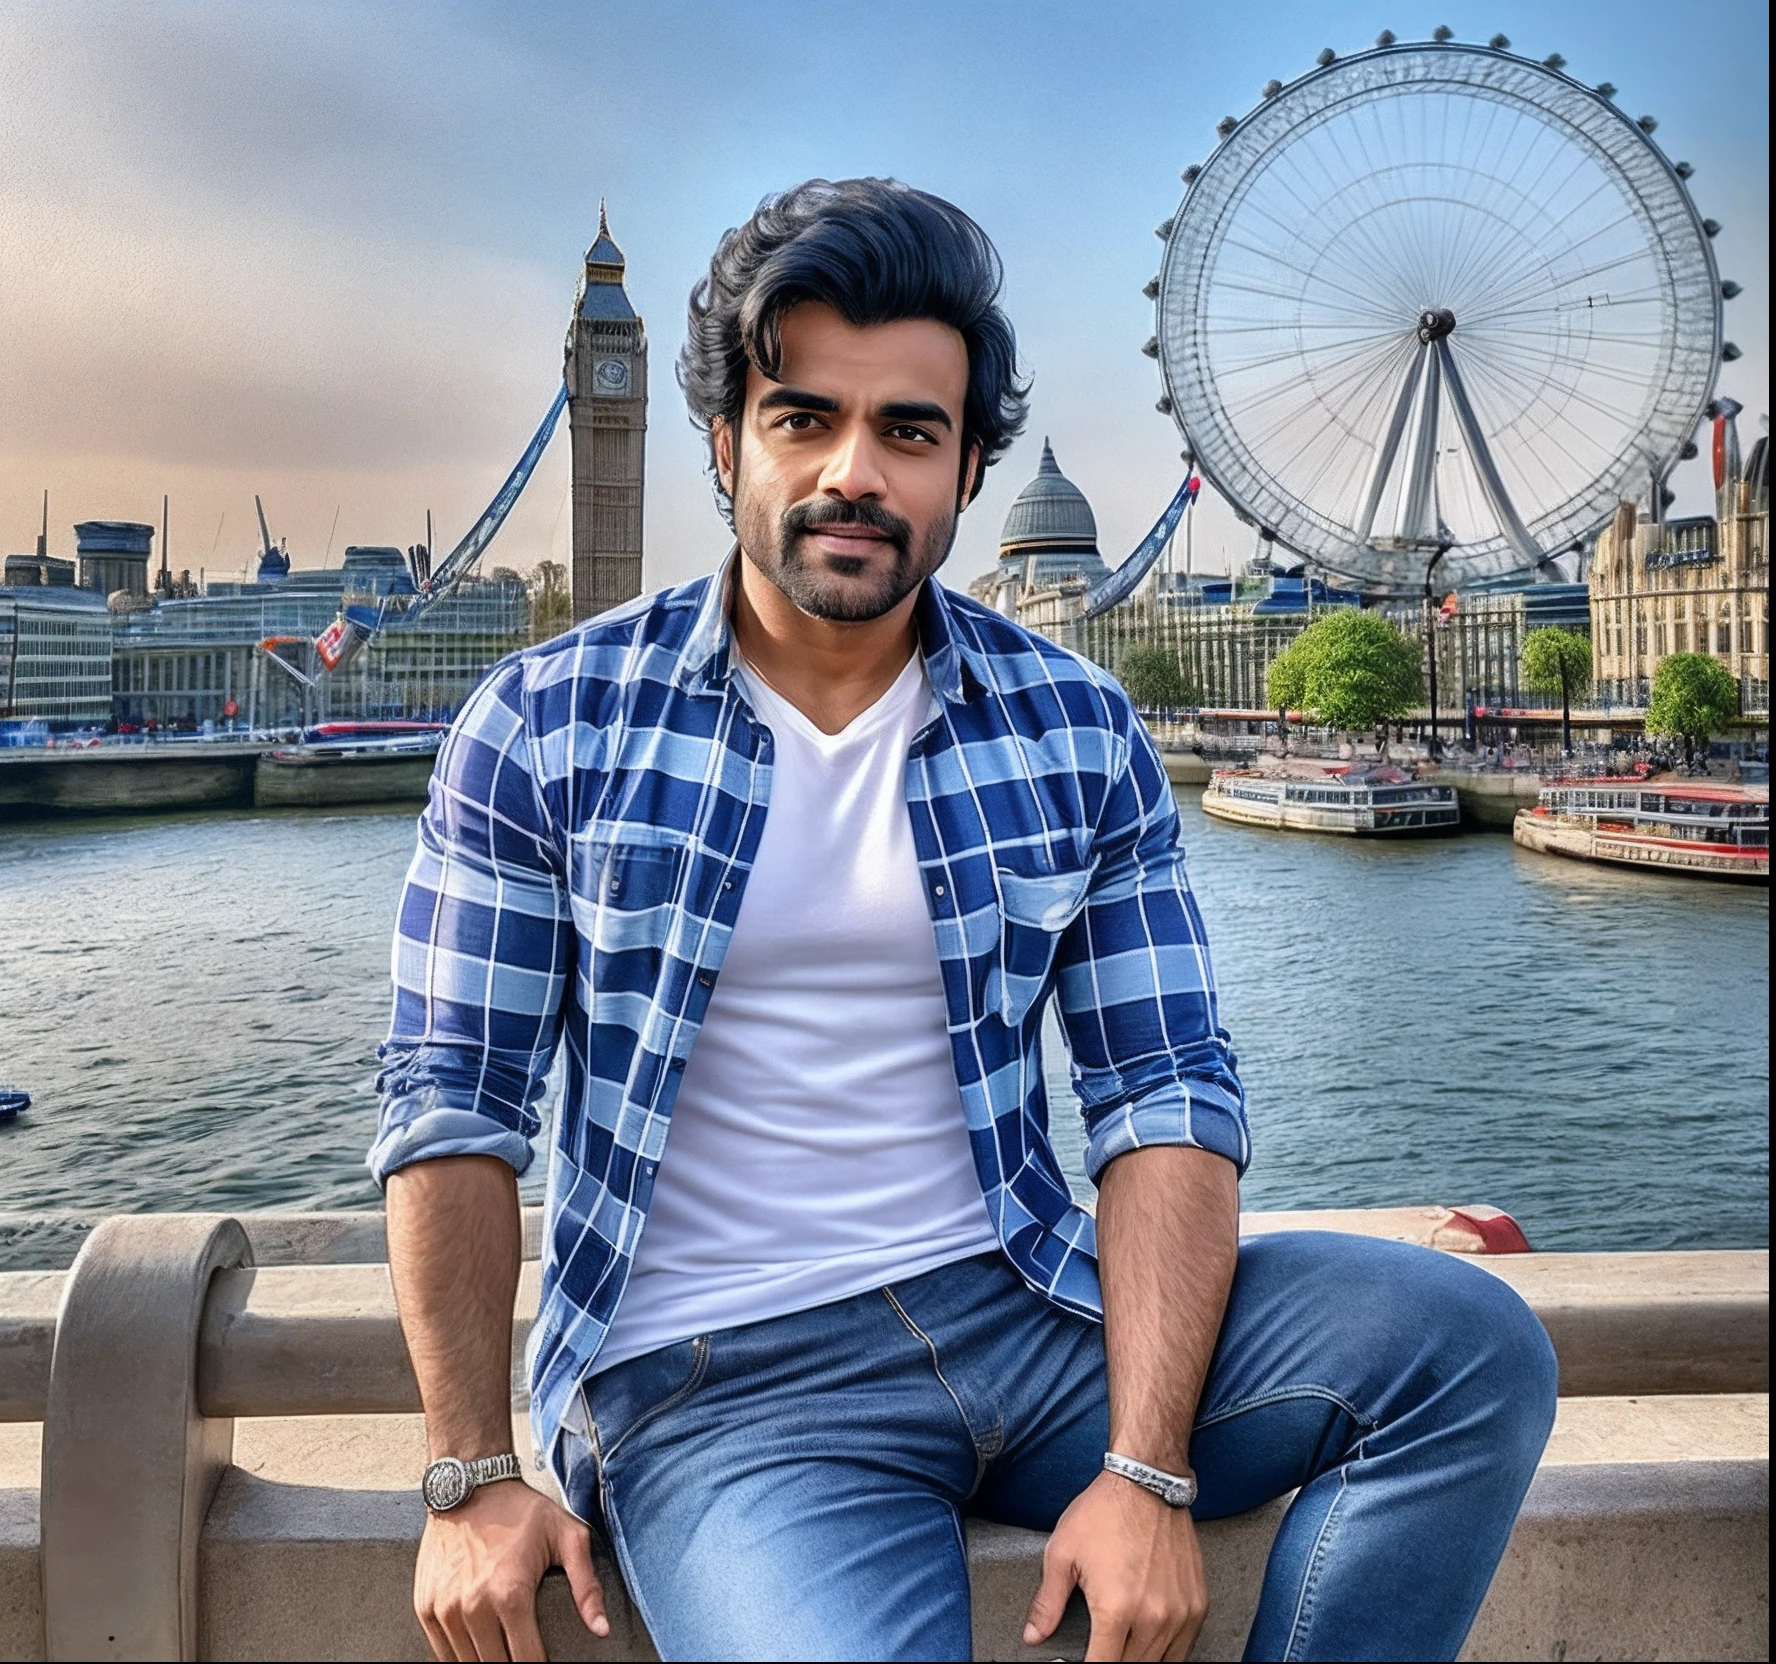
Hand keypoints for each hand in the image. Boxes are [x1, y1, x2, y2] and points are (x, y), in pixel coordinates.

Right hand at [414, 1478, 608, 1661]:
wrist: (470, 1484)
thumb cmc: (521, 1510)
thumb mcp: (568, 1536)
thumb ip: (586, 1586)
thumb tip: (602, 1629)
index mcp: (510, 1596)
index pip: (527, 1662)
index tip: (548, 1663)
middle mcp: (473, 1609)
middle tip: (527, 1653)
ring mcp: (445, 1610)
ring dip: (489, 1663)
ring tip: (506, 1652)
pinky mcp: (426, 1608)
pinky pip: (442, 1653)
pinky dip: (461, 1657)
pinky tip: (479, 1650)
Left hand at [1023, 1471, 1207, 1662]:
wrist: (1147, 1481)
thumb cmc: (1104, 1512)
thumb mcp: (1062, 1553)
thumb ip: (1047, 1602)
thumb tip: (1034, 1635)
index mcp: (1116, 1609)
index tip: (1079, 1663)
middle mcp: (1152, 1617)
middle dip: (1110, 1661)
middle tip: (1099, 1648)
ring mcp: (1180, 1613)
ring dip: (1137, 1659)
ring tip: (1119, 1645)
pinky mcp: (1197, 1604)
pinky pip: (1183, 1648)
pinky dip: (1165, 1651)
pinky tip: (1146, 1640)